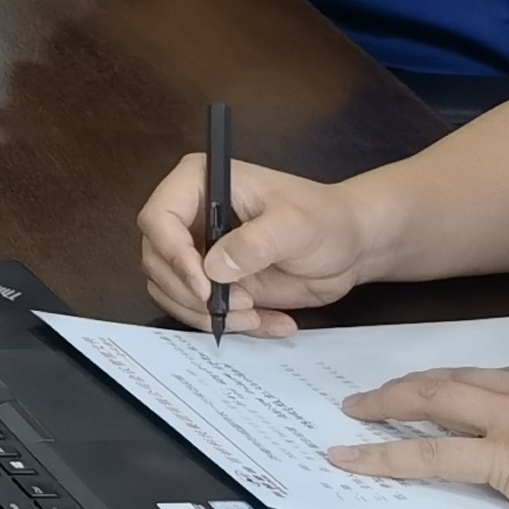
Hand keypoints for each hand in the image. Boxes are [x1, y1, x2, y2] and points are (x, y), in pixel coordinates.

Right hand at [136, 151, 379, 334]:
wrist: (351, 246)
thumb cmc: (326, 219)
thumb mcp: (296, 225)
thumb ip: (256, 242)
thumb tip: (214, 268)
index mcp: (199, 183)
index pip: (158, 217)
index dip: (173, 254)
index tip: (205, 286)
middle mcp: (189, 216)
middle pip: (157, 259)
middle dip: (192, 292)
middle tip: (240, 305)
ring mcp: (198, 251)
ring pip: (170, 290)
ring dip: (206, 314)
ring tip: (254, 315)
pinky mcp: (213, 282)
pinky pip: (198, 310)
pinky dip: (229, 324)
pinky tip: (269, 321)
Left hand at [326, 365, 508, 508]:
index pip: (507, 378)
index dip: (472, 385)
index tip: (452, 390)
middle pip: (458, 379)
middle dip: (416, 384)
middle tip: (380, 391)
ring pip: (433, 402)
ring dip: (388, 404)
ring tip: (354, 411)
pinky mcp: (501, 459)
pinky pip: (429, 456)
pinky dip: (384, 455)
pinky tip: (352, 458)